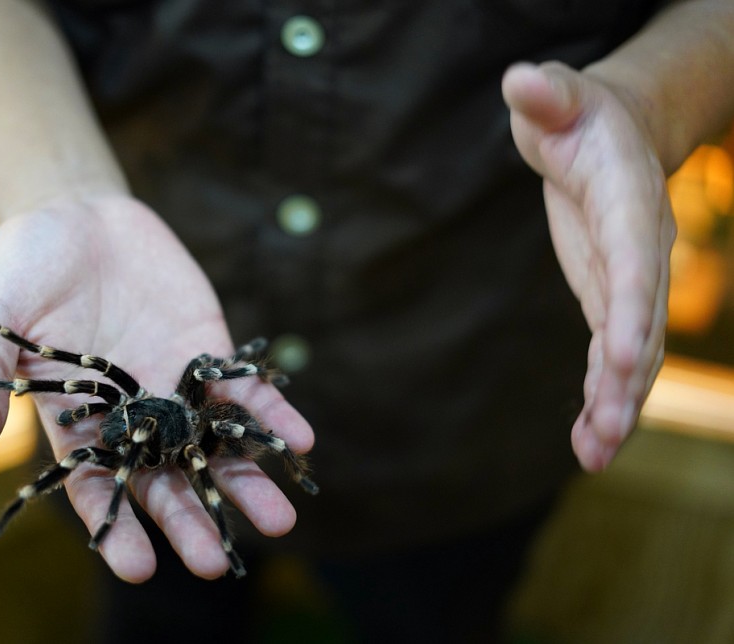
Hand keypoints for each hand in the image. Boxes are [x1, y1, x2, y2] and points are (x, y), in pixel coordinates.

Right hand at [0, 193, 313, 580]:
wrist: (75, 214)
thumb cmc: (22, 269)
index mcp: (76, 424)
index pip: (98, 488)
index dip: (116, 529)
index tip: (139, 569)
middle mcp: (131, 416)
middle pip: (165, 480)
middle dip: (192, 521)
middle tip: (217, 563)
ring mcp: (173, 385)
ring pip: (213, 445)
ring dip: (247, 482)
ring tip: (280, 519)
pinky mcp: (206, 349)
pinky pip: (241, 389)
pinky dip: (270, 413)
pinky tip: (299, 440)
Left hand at [502, 62, 675, 471]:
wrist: (607, 134)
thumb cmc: (577, 115)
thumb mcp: (559, 96)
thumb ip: (549, 94)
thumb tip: (521, 81)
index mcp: (629, 201)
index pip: (637, 259)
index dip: (633, 307)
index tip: (624, 356)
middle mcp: (640, 250)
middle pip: (642, 321)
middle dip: (626, 380)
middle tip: (604, 435)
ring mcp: (627, 280)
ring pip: (632, 352)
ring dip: (616, 405)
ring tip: (593, 455)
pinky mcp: (608, 298)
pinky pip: (611, 354)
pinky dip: (602, 396)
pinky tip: (585, 439)